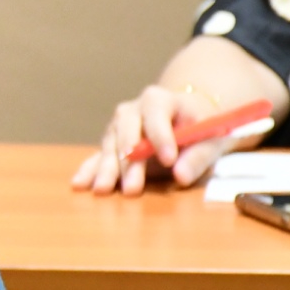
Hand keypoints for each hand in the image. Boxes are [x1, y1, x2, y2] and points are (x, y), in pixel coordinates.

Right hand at [72, 85, 231, 195]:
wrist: (186, 119)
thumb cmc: (202, 129)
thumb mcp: (211, 139)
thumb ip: (198, 157)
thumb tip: (179, 176)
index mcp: (160, 100)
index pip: (156, 113)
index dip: (161, 136)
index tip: (169, 160)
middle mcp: (133, 110)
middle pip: (126, 130)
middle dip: (129, 161)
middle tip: (133, 187)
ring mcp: (117, 127)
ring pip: (110, 146)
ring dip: (107, 169)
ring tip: (104, 190)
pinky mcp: (111, 144)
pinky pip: (97, 156)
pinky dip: (89, 170)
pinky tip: (78, 184)